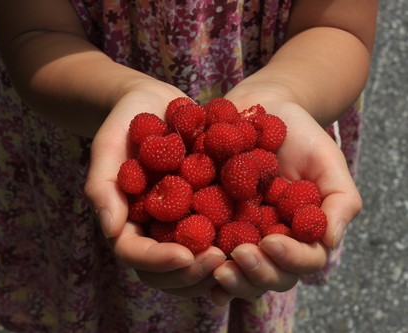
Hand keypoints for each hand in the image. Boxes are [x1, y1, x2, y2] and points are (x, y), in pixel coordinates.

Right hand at [84, 80, 225, 295]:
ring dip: (216, 269)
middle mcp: (154, 231)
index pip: (134, 254)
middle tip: (219, 259)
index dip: (157, 260)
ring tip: (241, 254)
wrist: (158, 105)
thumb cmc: (126, 123)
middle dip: (192, 273)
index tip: (184, 255)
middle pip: (167, 272)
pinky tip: (259, 239)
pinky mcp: (206, 213)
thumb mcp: (108, 146)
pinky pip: (220, 238)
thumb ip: (103, 186)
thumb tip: (111, 230)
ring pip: (196, 265)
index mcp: (127, 222)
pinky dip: (236, 245)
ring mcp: (181, 225)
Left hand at [209, 100, 362, 304]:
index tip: (271, 242)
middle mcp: (272, 241)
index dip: (291, 258)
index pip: (306, 260)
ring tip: (215, 265)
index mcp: (302, 232)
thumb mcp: (327, 161)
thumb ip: (339, 199)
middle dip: (256, 273)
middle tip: (239, 254)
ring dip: (231, 277)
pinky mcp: (211, 225)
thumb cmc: (298, 135)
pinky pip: (207, 255)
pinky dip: (201, 267)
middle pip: (271, 276)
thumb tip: (328, 241)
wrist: (260, 111)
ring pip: (240, 274)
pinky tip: (190, 265)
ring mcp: (242, 236)